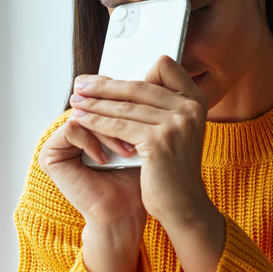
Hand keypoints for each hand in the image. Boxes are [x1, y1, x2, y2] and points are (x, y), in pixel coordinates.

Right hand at [38, 106, 145, 232]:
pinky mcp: (50, 153)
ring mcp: (61, 141)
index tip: (150, 108)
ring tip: (128, 152)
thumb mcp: (144, 137)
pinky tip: (106, 160)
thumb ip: (144, 107)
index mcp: (94, 123)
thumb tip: (160, 64)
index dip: (126, 99)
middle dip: (121, 116)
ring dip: (110, 132)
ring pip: (86, 114)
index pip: (106, 96)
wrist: (125, 214)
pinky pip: (73, 129)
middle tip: (141, 127)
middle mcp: (75, 129)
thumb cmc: (137, 181)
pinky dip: (93, 142)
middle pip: (96, 102)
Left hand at [69, 56, 213, 231]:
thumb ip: (160, 107)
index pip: (164, 67)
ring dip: (94, 102)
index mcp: (196, 100)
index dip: (137, 72)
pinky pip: (118, 125)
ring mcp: (176, 124)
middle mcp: (190, 108)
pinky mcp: (158, 141)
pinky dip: (96, 121)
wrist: (184, 204)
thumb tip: (123, 85)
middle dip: (104, 85)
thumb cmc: (174, 170)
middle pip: (138, 85)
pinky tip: (82, 120)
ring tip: (76, 101)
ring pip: (125, 106)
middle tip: (80, 84)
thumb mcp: (177, 131)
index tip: (112, 79)